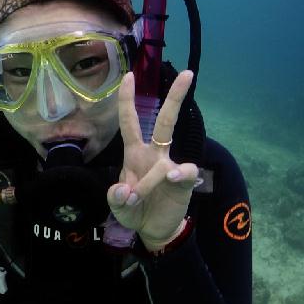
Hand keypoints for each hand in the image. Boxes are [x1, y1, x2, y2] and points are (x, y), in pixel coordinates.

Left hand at [107, 70, 199, 250]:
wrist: (152, 230)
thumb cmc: (133, 210)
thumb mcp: (116, 205)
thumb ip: (115, 198)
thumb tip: (124, 190)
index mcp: (134, 153)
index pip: (130, 121)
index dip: (128, 100)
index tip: (129, 76)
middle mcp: (154, 154)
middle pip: (165, 120)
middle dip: (176, 97)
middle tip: (188, 73)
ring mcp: (170, 166)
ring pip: (170, 150)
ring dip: (149, 176)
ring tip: (135, 198)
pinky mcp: (184, 181)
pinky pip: (184, 171)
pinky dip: (177, 175)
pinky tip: (171, 181)